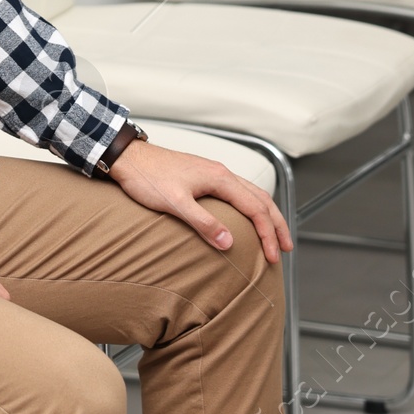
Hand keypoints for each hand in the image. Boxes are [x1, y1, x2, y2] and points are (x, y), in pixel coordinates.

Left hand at [108, 140, 292, 263]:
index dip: (268, 234)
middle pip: (261, 198)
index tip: (274, 256)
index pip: (256, 208)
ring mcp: (213, 172)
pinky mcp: (204, 175)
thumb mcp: (175, 203)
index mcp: (220, 178)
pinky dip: (251, 205)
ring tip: (274, 233)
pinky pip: (238, 191)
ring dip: (266, 213)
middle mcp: (221, 173)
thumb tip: (230, 243)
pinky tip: (245, 215)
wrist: (128, 157)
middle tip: (286, 248)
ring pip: (251, 192)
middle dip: (276, 224)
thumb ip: (203, 223)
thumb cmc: (147, 178)